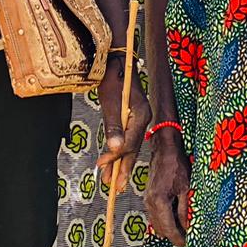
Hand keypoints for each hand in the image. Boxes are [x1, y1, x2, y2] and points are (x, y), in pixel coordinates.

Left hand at [95, 55, 150, 194]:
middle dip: (123, 168)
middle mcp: (144, 118)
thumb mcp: (111, 101)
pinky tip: (114, 161)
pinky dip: (120, 152)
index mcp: (141, 115)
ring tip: (113, 182)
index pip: (129, 143)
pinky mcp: (134, 117)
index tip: (101, 166)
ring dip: (121, 163)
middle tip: (116, 188)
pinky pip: (128, 139)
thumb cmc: (112, 77)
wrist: (115, 58)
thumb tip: (115, 150)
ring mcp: (140, 118)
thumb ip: (113, 126)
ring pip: (131, 146)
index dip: (115, 157)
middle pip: (133, 149)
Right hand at [143, 132, 189, 246]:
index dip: (177, 239)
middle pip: (160, 229)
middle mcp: (150, 203)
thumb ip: (185, 209)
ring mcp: (146, 200)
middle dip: (173, 236)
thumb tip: (187, 227)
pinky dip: (163, 220)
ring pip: (156, 223)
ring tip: (182, 229)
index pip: (168, 228)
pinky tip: (174, 218)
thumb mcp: (186, 188)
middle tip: (186, 238)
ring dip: (167, 228)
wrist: (164, 150)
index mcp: (159, 202)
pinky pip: (154, 215)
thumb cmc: (177, 166)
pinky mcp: (147, 197)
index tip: (186, 245)